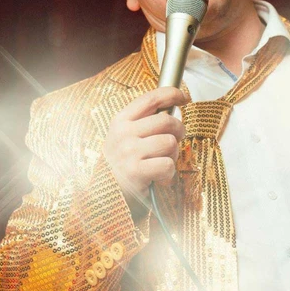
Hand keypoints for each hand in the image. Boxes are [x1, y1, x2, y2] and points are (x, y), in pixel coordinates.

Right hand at [103, 87, 186, 215]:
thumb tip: (173, 111)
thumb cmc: (120, 165)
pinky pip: (167, 165)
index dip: (172, 94)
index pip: (151, 99)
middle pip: (167, 121)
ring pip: (170, 143)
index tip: (183, 98)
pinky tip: (158, 179)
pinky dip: (169, 175)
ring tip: (162, 164)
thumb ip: (143, 124)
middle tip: (175, 142)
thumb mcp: (124, 138)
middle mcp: (123, 133)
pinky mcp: (136, 171)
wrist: (105, 196)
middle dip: (178, 132)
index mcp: (121, 121)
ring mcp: (129, 152)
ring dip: (173, 156)